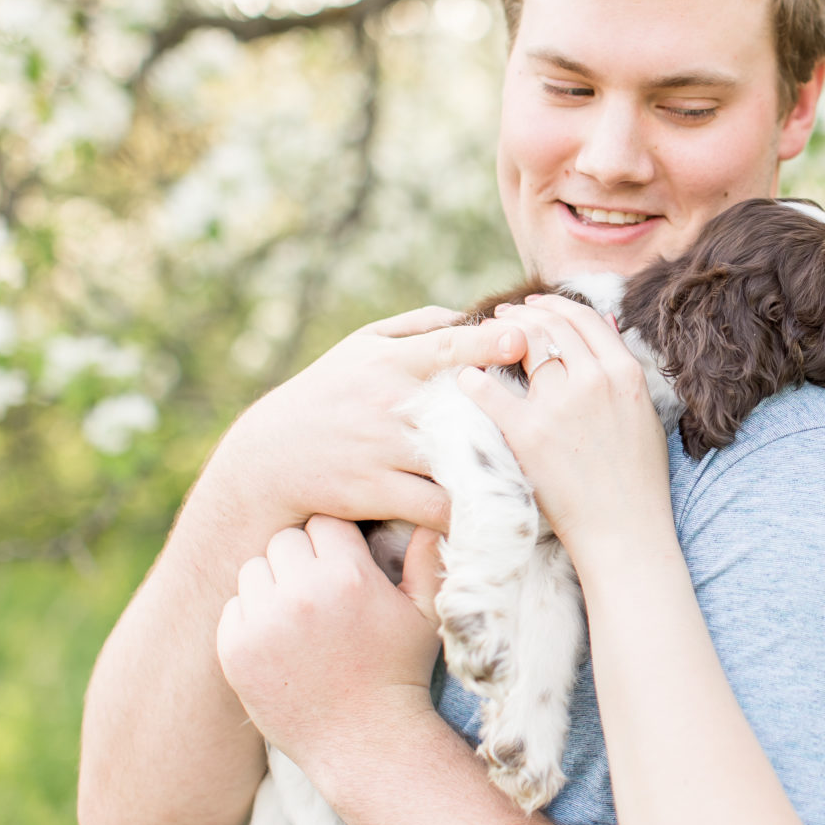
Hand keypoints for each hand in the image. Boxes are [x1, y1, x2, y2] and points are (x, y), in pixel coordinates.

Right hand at [208, 305, 531, 533]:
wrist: (269, 459)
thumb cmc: (326, 393)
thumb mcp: (360, 346)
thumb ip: (417, 326)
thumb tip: (471, 312)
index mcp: (390, 362)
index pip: (446, 347)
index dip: (487, 343)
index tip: (523, 339)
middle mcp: (390, 404)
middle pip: (462, 407)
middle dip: (508, 416)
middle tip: (554, 421)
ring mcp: (385, 450)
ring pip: (456, 462)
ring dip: (497, 471)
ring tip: (539, 476)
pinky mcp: (378, 493)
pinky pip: (436, 507)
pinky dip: (468, 510)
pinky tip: (497, 511)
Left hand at [215, 516, 443, 771]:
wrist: (365, 740)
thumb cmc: (400, 670)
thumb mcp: (425, 611)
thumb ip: (425, 555)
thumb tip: (433, 511)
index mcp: (347, 576)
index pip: (324, 522)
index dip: (337, 541)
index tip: (347, 564)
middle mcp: (300, 593)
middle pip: (285, 539)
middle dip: (303, 557)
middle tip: (323, 588)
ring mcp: (262, 623)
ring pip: (254, 568)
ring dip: (274, 582)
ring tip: (301, 612)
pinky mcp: (235, 650)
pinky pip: (233, 606)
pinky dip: (252, 616)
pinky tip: (281, 639)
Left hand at [456, 297, 673, 558]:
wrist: (624, 531)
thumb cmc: (638, 478)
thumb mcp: (644, 414)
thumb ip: (625, 366)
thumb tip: (607, 320)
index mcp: (625, 374)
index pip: (585, 319)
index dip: (556, 305)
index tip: (537, 305)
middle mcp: (593, 380)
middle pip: (551, 325)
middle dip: (523, 312)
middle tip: (504, 313)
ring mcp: (559, 405)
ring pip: (521, 345)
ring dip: (498, 332)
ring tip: (485, 334)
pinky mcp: (527, 433)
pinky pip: (488, 390)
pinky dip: (473, 377)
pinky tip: (465, 376)